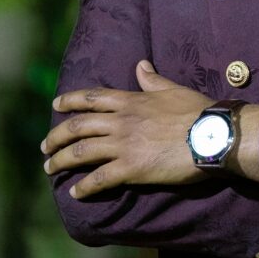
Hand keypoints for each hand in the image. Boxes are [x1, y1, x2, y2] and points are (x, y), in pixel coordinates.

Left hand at [41, 61, 214, 198]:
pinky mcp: (132, 168)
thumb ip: (152, 80)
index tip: (55, 105)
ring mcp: (124, 145)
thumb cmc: (197, 111)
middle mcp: (121, 121)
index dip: (70, 101)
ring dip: (61, 161)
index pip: (92, 98)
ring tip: (50, 168)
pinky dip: (84, 187)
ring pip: (81, 152)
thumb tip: (140, 65)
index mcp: (131, 100)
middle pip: (78, 126)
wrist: (213, 135)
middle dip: (56, 136)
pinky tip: (75, 193)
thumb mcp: (173, 89)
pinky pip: (99, 179)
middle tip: (45, 147)